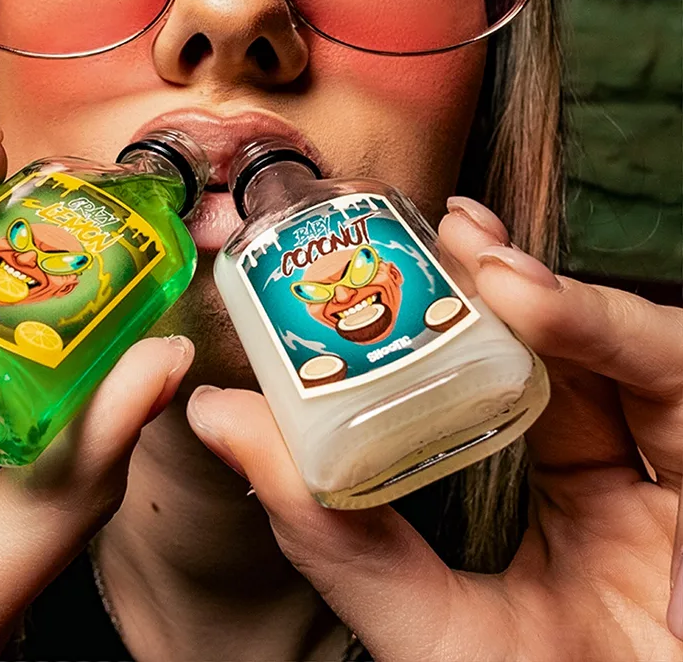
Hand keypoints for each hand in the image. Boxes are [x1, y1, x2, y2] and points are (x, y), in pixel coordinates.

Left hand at [187, 197, 681, 661]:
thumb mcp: (420, 621)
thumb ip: (330, 532)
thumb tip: (214, 415)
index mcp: (550, 515)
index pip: (504, 394)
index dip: (454, 323)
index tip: (389, 263)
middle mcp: (614, 487)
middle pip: (568, 352)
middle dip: (505, 279)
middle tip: (443, 230)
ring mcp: (666, 478)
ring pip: (627, 344)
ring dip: (552, 289)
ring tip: (481, 259)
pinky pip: (675, 371)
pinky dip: (604, 323)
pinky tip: (534, 297)